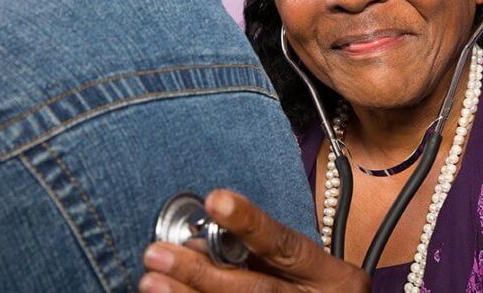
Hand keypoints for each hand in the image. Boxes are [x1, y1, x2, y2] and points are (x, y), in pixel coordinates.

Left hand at [140, 189, 369, 292]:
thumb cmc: (311, 290)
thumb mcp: (301, 268)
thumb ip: (259, 252)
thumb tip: (196, 242)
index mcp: (331, 277)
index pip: (286, 245)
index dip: (250, 223)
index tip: (215, 199)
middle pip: (256, 291)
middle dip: (202, 274)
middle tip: (157, 254)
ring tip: (151, 282)